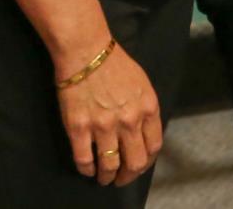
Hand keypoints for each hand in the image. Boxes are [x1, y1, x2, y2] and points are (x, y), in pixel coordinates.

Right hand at [57, 40, 161, 185]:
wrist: (87, 52)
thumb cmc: (115, 65)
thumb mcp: (142, 85)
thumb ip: (145, 110)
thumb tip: (143, 133)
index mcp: (148, 108)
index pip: (153, 147)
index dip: (146, 162)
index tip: (138, 167)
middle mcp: (129, 121)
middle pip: (135, 162)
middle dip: (128, 176)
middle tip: (121, 179)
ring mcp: (103, 126)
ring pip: (110, 165)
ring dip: (107, 177)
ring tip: (103, 178)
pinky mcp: (79, 128)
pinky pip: (84, 159)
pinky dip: (87, 169)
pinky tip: (87, 169)